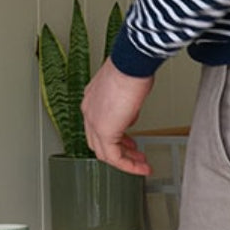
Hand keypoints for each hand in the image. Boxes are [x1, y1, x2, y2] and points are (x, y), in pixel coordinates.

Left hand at [82, 58, 154, 174]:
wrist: (131, 63)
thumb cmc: (131, 68)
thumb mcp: (127, 89)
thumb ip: (125, 104)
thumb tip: (131, 113)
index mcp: (92, 100)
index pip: (99, 127)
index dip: (116, 137)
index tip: (129, 142)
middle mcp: (89, 111)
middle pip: (99, 142)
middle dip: (120, 151)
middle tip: (134, 155)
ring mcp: (94, 122)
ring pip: (105, 153)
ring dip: (125, 161)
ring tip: (140, 164)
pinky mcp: (104, 131)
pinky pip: (114, 157)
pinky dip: (127, 165)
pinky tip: (139, 166)